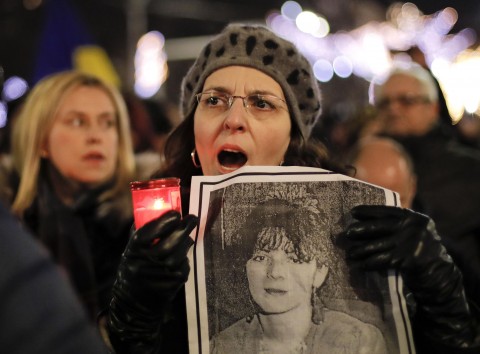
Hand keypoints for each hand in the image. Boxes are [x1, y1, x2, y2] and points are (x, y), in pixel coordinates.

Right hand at [107, 210, 197, 353]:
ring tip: (185, 235)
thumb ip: (142, 232)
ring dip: (186, 240)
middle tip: (192, 218)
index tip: (175, 213)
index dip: (165, 221)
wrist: (135, 303)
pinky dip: (184, 256)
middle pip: (171, 240)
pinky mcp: (175, 280)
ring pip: (182, 250)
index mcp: (134, 251)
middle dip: (185, 226)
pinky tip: (179, 256)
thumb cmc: (134, 268)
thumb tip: (158, 210)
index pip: (150, 232)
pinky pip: (185, 262)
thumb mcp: (131, 250)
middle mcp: (148, 262)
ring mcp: (163, 273)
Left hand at [337, 205, 475, 349]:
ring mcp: (412, 243)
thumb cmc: (418, 254)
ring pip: (380, 245)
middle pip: (382, 226)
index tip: (353, 212)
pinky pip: (384, 260)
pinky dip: (371, 262)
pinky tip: (362, 265)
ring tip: (350, 253)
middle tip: (347, 233)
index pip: (388, 211)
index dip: (369, 211)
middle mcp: (415, 227)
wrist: (440, 277)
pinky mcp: (409, 260)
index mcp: (415, 218)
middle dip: (362, 230)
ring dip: (362, 250)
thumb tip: (364, 221)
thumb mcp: (411, 235)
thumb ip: (396, 227)